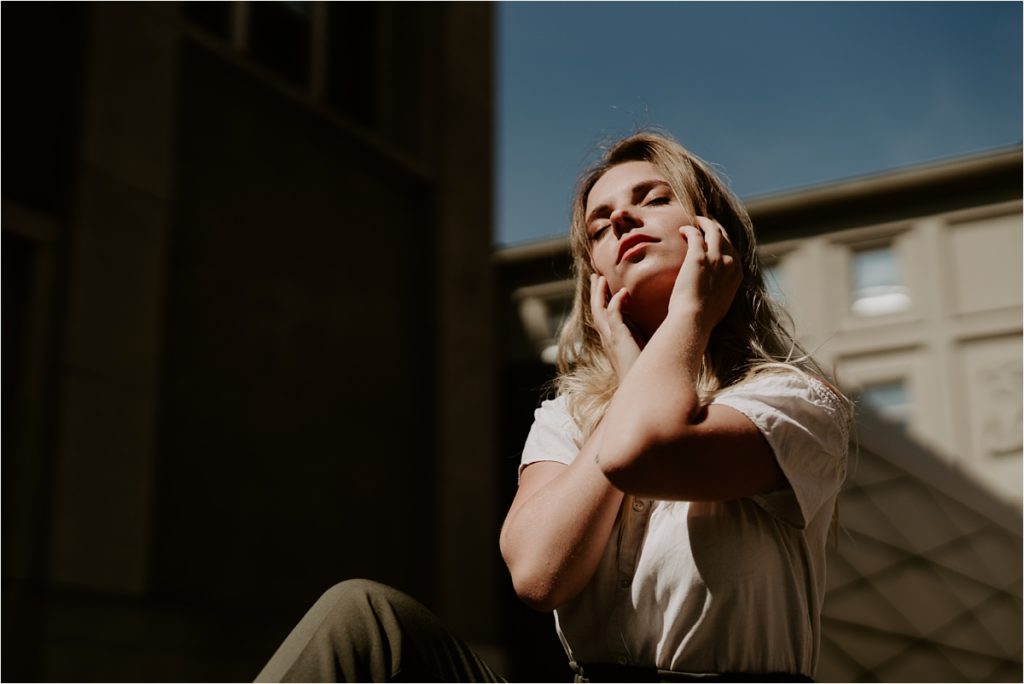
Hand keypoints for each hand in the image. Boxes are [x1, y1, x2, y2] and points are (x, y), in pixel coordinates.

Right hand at [590, 273, 642, 380]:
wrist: (644, 389)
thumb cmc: (647, 370)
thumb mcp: (645, 348)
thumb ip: (645, 337)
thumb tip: (658, 325)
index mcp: (612, 340)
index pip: (602, 315)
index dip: (601, 299)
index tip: (603, 285)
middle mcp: (607, 338)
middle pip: (595, 310)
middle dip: (594, 292)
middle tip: (595, 276)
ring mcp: (610, 338)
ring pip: (598, 310)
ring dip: (599, 293)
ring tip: (600, 278)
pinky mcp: (618, 338)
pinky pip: (613, 314)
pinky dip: (616, 302)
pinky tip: (624, 292)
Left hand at [668, 216, 741, 331]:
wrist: (695, 319)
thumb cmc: (704, 317)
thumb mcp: (722, 302)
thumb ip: (723, 290)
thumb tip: (717, 291)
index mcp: (737, 274)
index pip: (733, 249)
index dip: (724, 240)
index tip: (715, 237)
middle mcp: (730, 262)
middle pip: (725, 236)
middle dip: (716, 228)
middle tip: (705, 224)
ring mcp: (715, 258)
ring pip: (713, 230)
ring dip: (705, 223)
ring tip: (696, 221)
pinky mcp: (698, 256)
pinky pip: (695, 234)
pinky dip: (689, 229)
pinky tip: (682, 230)